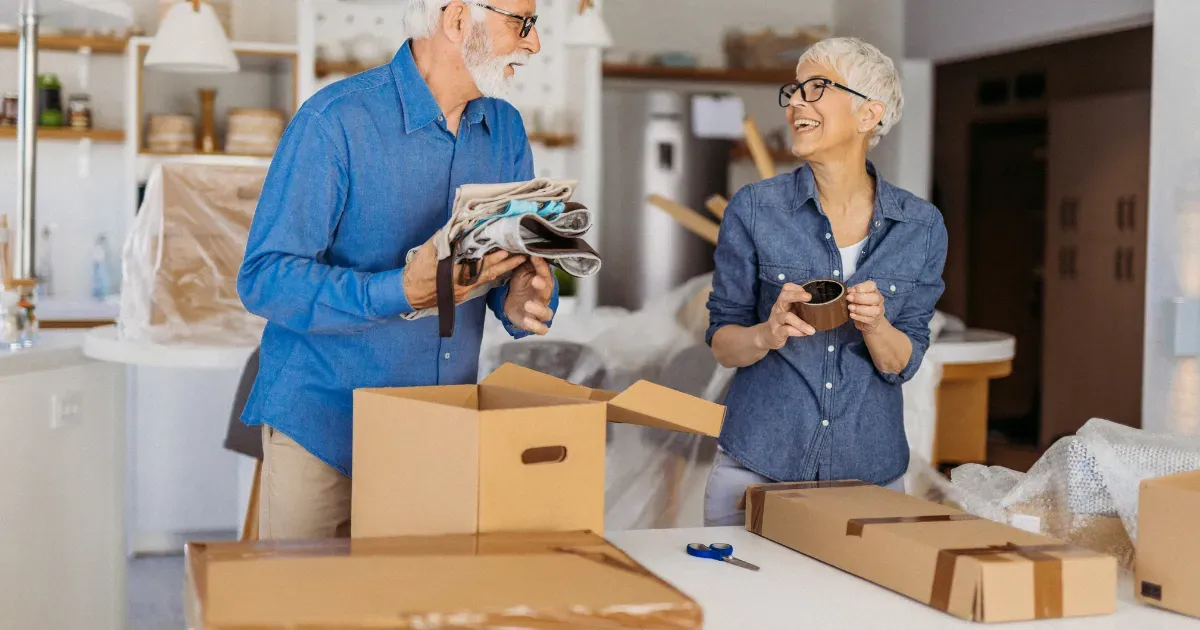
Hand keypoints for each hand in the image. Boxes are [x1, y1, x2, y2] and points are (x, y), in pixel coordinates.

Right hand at [402, 238, 526, 309]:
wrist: (408, 292)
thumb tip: (459, 225)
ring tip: (518, 260)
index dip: (495, 258)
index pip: (480, 265)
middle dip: (507, 264)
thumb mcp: (428, 250)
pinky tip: (500, 269)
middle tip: (523, 255)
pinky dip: (492, 275)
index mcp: (455, 273)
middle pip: (489, 273)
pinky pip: (481, 283)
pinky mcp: (463, 294)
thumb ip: (445, 239)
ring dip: (503, 269)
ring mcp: (464, 291)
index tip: (508, 250)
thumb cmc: (417, 271)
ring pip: (487, 279)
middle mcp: (463, 284)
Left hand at [504, 256, 555, 334]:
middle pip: (548, 292)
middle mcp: (544, 297)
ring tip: (527, 305)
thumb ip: (527, 263)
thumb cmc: (521, 285)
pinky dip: (536, 326)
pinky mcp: (534, 323)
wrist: (512, 303)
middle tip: (535, 280)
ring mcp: (540, 312)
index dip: (541, 266)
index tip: (534, 257)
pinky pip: (541, 329)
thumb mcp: (522, 272)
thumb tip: (529, 249)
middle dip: (543, 286)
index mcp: (543, 282)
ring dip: (539, 309)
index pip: (545, 273)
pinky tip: (527, 321)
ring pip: (547, 313)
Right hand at [755, 283, 815, 349]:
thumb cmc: (783, 323)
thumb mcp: (790, 312)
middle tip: (809, 298)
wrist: (766, 336)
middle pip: (784, 297)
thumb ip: (801, 308)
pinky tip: (804, 334)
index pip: (786, 288)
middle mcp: (778, 308)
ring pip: (787, 316)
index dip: (796, 288)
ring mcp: (776, 320)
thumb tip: (822, 307)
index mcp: (783, 302)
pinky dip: (797, 332)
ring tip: (812, 330)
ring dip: (801, 323)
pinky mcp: (776, 332)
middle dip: (796, 295)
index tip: (807, 293)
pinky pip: (786, 330)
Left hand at [846, 280, 886, 333]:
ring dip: (860, 308)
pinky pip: (869, 319)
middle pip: (875, 297)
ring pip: (874, 310)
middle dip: (860, 298)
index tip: (850, 291)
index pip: (872, 286)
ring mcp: (879, 311)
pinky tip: (852, 315)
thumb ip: (853, 293)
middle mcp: (879, 300)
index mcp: (874, 291)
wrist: (867, 321)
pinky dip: (859, 317)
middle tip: (848, 298)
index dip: (860, 288)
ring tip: (850, 308)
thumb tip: (849, 291)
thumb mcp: (855, 297)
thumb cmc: (860, 305)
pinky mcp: (875, 321)